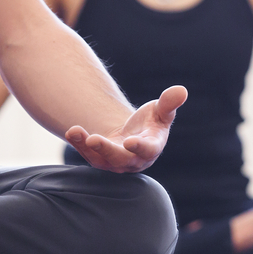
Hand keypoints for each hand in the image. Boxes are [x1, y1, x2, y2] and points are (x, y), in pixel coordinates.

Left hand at [65, 86, 187, 172]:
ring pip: (100, 159)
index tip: (130, 141)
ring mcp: (114, 163)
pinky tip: (71, 131)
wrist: (134, 136)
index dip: (140, 147)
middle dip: (106, 150)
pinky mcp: (99, 159)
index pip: (147, 150)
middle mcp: (133, 160)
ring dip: (86, 147)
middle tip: (93, 139)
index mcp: (151, 148)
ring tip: (74, 131)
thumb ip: (169, 103)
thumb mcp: (161, 111)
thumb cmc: (151, 122)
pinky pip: (87, 154)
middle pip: (120, 159)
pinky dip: (78, 144)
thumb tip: (181, 91)